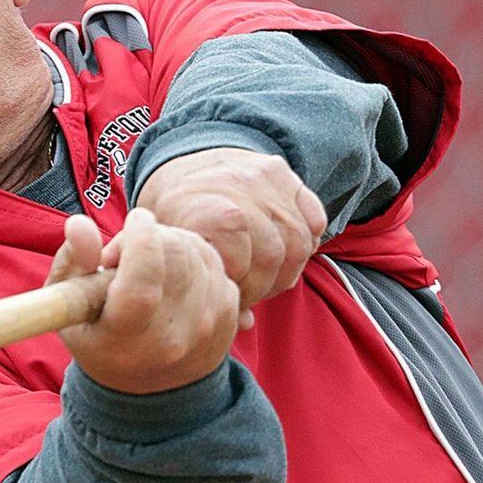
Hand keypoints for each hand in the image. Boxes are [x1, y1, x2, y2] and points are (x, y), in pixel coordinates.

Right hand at [47, 210, 240, 394]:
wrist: (154, 391)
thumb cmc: (101, 337)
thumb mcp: (69, 307)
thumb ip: (71, 262)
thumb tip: (80, 224)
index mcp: (127, 337)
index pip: (142, 280)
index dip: (138, 240)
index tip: (134, 221)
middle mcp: (173, 335)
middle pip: (174, 253)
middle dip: (150, 234)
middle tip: (130, 249)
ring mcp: (208, 325)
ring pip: (196, 248)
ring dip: (170, 241)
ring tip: (150, 261)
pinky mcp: (230, 313)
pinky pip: (213, 259)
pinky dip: (191, 254)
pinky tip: (173, 273)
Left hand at [135, 148, 326, 324]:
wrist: (182, 160)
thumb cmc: (172, 215)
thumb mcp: (169, 248)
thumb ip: (201, 285)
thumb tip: (242, 322)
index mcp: (201, 209)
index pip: (238, 266)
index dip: (239, 290)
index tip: (228, 297)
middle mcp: (237, 187)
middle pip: (272, 256)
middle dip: (263, 285)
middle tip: (249, 292)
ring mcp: (264, 178)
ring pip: (298, 242)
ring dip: (286, 269)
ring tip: (266, 277)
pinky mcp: (284, 173)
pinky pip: (314, 219)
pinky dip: (306, 243)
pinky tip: (284, 254)